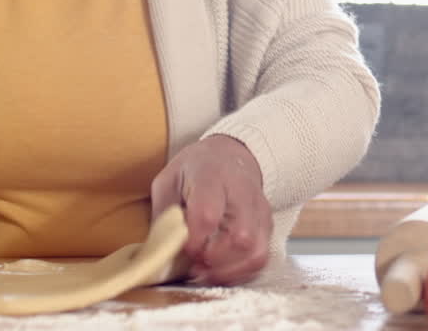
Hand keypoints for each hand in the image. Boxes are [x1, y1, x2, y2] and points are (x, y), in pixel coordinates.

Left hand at [150, 134, 271, 285]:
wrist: (230, 153)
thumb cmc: (194, 170)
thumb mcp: (168, 181)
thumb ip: (164, 214)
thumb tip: (160, 251)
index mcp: (211, 177)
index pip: (208, 214)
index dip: (195, 241)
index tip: (184, 251)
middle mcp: (242, 193)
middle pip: (241, 236)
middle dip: (215, 260)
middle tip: (195, 266)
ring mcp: (259, 210)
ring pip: (256, 251)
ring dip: (230, 271)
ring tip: (207, 272)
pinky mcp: (267, 224)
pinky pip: (261, 256)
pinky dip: (241, 272)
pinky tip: (222, 271)